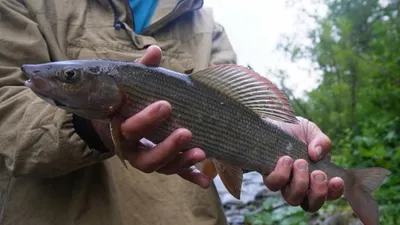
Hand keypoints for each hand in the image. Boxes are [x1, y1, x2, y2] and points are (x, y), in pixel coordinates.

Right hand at [93, 45, 210, 188]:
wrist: (115, 122)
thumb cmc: (127, 101)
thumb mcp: (132, 85)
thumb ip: (143, 71)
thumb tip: (155, 50)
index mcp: (121, 129)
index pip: (130, 129)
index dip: (147, 120)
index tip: (166, 104)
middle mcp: (132, 150)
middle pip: (146, 157)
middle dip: (167, 146)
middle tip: (186, 131)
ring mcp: (147, 159)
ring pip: (162, 168)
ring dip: (181, 162)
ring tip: (201, 152)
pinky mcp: (162, 164)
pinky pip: (175, 174)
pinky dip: (190, 177)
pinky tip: (205, 182)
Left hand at [263, 117, 344, 211]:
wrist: (271, 122)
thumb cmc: (294, 130)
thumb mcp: (311, 131)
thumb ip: (321, 141)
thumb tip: (317, 154)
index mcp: (315, 176)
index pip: (328, 194)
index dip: (334, 192)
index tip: (337, 180)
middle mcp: (300, 184)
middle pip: (311, 205)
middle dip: (318, 192)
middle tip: (317, 173)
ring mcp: (284, 183)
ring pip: (292, 199)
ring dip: (300, 184)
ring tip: (300, 163)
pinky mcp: (268, 176)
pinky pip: (274, 184)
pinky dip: (282, 174)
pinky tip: (285, 159)